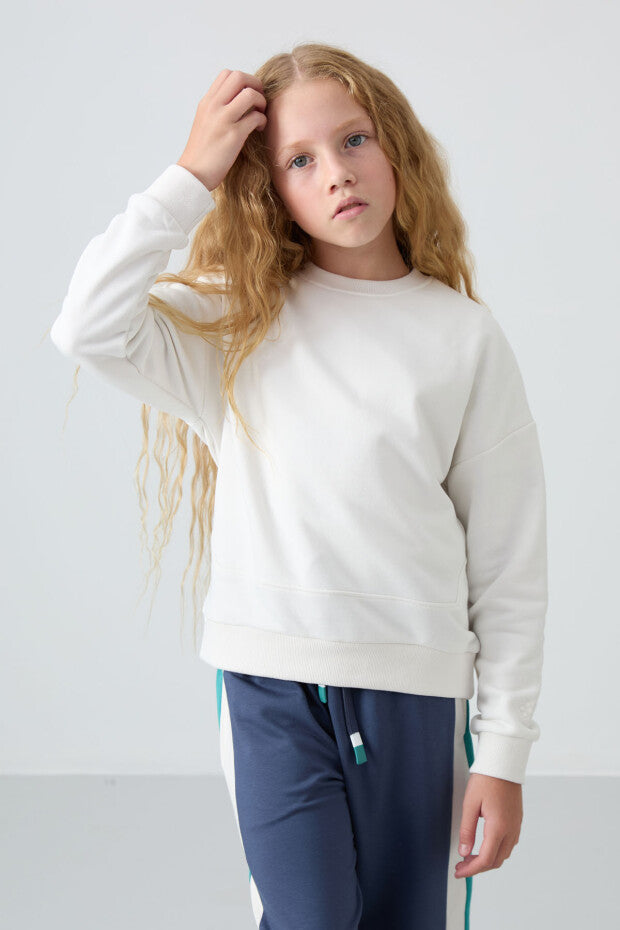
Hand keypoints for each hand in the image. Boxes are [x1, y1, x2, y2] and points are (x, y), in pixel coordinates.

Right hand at [177, 69, 266, 191]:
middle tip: (259, 101)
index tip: (248, 94)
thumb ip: (217, 109)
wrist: (193, 173)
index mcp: (207, 102)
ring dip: (261, 102)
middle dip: (255, 85)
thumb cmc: (202, 152)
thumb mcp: (205, 122)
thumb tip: (237, 101)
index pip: (227, 74)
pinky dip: (262, 121)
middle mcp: (214, 106)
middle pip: (239, 77)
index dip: (244, 80)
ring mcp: (223, 120)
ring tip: (260, 115)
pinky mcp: (233, 135)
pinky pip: (255, 117)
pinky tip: (258, 129)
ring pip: (250, 94)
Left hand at [454, 773, 521, 878]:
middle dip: (478, 867)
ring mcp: (516, 826)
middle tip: (461, 865)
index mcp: (498, 827)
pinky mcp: (517, 820)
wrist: (503, 763)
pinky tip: (483, 845)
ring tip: (470, 856)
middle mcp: (511, 830)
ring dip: (488, 860)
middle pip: (496, 861)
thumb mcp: (470, 804)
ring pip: (504, 854)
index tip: (458, 872)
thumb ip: (466, 830)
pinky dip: (496, 851)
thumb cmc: (485, 780)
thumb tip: (464, 852)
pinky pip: (509, 844)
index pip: (486, 859)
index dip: (471, 870)